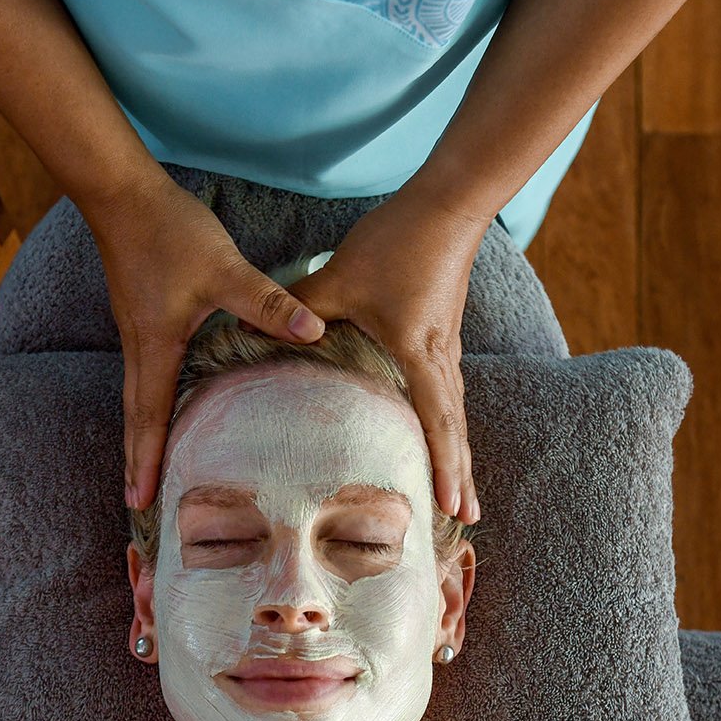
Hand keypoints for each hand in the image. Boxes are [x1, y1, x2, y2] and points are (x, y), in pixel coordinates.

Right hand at [81, 176, 329, 512]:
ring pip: (137, 398)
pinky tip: (166, 405)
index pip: (148, 418)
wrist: (122, 192)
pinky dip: (150, 404)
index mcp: (157, 348)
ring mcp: (138, 332)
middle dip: (137, 462)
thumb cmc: (168, 232)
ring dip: (142, 434)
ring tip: (147, 468)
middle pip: (135, 418)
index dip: (145, 461)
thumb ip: (268, 303)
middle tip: (138, 503)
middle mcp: (141, 348)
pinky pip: (145, 374)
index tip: (139, 502)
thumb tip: (313, 333)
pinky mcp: (143, 316)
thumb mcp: (224, 269)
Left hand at [283, 193, 486, 523]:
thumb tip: (252, 332)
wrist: (449, 203)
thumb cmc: (398, 241)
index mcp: (420, 355)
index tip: (453, 506)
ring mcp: (447, 348)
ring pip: (457, 414)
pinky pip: (449, 394)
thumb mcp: (340, 278)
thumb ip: (299, 308)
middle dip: (462, 474)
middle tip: (468, 518)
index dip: (446, 466)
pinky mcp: (444, 335)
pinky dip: (450, 425)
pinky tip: (443, 435)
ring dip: (460, 453)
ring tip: (461, 491)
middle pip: (457, 430)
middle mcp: (442, 360)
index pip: (438, 423)